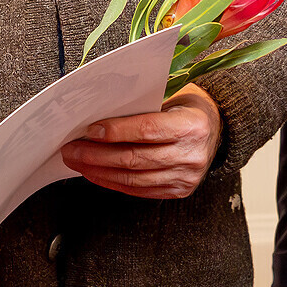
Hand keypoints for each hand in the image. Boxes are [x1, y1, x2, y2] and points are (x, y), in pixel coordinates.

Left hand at [58, 82, 221, 198]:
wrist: (215, 127)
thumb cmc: (185, 106)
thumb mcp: (171, 96)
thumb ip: (141, 107)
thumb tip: (96, 118)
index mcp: (192, 125)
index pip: (147, 130)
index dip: (115, 131)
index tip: (88, 130)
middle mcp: (191, 155)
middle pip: (135, 158)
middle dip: (97, 155)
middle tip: (71, 148)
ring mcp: (186, 177)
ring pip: (133, 178)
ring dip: (99, 171)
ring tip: (77, 161)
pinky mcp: (178, 191)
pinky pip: (139, 190)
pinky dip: (113, 182)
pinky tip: (95, 173)